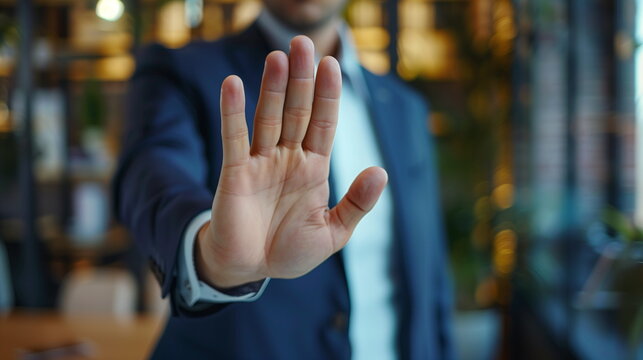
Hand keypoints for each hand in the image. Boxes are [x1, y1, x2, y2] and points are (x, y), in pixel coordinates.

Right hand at [196, 36, 387, 288]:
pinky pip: (234, 138)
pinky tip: (233, 85)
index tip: (332, 64)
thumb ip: (357, 204)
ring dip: (273, 88)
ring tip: (278, 56)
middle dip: (302, 80)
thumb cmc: (289, 251)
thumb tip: (381, 172)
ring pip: (269, 117)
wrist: (250, 269)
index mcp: (313, 168)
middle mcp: (288, 158)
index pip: (324, 123)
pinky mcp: (235, 172)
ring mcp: (261, 163)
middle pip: (298, 111)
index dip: (328, 95)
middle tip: (303, 44)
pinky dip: (233, 112)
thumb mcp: (333, 233)